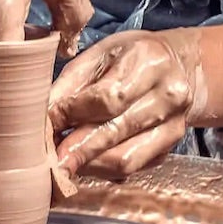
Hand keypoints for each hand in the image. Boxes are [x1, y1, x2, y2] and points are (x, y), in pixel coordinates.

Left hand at [47, 28, 207, 179]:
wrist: (179, 65)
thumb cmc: (132, 57)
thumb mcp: (100, 54)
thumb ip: (71, 84)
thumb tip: (42, 118)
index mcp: (149, 62)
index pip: (106, 98)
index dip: (72, 115)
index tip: (46, 124)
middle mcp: (169, 95)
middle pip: (114, 132)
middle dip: (75, 149)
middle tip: (48, 160)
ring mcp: (174, 124)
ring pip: (124, 159)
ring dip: (88, 165)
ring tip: (64, 163)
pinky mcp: (171, 146)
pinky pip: (133, 167)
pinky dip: (103, 169)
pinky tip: (87, 161)